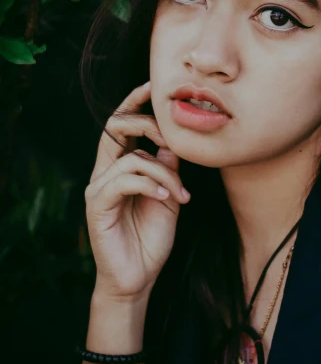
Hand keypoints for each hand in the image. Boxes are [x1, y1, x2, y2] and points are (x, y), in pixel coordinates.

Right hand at [84, 81, 189, 300]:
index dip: (134, 101)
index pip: (122, 124)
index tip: (153, 85)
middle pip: (116, 126)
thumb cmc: (152, 236)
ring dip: (162, 170)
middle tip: (173, 138)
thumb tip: (174, 139)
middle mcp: (105, 172)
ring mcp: (99, 188)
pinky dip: (150, 183)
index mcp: (120, 165)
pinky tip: (166, 197)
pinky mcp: (98, 206)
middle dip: (147, 123)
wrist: (138, 278)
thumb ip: (168, 165)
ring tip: (179, 192)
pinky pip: (124, 179)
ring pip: (129, 156)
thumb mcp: (168, 192)